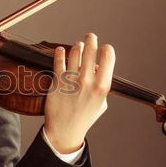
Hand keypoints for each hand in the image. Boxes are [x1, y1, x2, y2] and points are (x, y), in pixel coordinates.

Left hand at [44, 33, 114, 153]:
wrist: (65, 130)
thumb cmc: (85, 116)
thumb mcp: (101, 103)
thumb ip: (102, 85)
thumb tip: (99, 68)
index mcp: (102, 86)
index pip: (108, 57)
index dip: (106, 49)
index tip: (104, 47)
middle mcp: (88, 82)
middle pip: (91, 50)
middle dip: (91, 39)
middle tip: (90, 36)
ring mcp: (72, 81)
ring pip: (75, 53)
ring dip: (77, 46)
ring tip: (77, 45)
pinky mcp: (57, 82)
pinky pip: (58, 61)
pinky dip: (60, 52)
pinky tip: (60, 50)